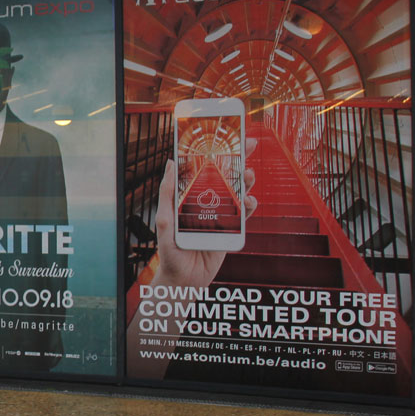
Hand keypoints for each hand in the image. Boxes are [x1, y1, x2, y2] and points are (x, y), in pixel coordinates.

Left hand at [141, 145, 256, 291]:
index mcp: (190, 196)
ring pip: (238, 191)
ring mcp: (221, 214)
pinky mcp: (231, 229)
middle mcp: (207, 201)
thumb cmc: (170, 251)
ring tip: (249, 175)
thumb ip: (168, 193)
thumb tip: (171, 163)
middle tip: (249, 144)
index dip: (215, 151)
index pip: (204, 168)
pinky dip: (250, 206)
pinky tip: (250, 201)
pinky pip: (244, 215)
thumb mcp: (164, 220)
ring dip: (246, 181)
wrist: (184, 280)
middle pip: (225, 175)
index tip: (225, 134)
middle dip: (238, 158)